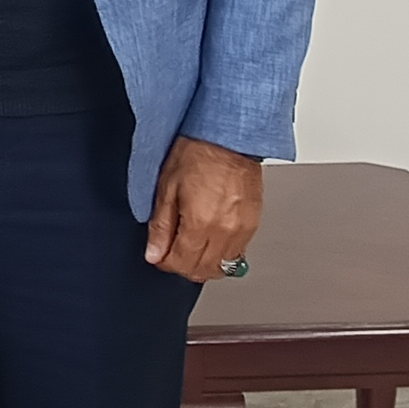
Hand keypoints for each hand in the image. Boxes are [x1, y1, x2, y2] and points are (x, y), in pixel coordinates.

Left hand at [145, 135, 261, 281]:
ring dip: (203, 263)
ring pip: (222, 267)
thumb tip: (154, 252)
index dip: (164, 262)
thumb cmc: (198, 152)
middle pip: (203, 270)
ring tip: (191, 246)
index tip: (158, 255)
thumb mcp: (167, 187)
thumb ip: (161, 226)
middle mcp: (225, 231)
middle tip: (171, 252)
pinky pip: (237, 253)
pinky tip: (210, 239)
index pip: (181, 263)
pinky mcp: (254, 224)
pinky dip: (221, 254)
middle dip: (183, 266)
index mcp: (201, 222)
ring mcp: (243, 229)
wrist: (230, 136)